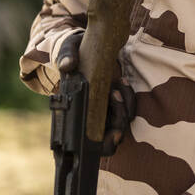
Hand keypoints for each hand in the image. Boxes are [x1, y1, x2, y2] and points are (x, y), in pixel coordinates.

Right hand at [56, 32, 135, 155]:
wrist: (86, 48)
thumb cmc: (73, 52)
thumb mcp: (67, 48)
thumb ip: (65, 56)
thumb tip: (68, 65)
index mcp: (72, 116)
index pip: (83, 144)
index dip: (101, 146)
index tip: (113, 134)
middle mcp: (89, 119)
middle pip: (110, 139)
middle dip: (118, 122)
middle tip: (114, 95)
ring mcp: (104, 112)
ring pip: (121, 123)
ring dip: (124, 107)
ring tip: (115, 87)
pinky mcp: (116, 103)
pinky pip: (128, 109)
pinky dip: (129, 97)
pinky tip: (122, 81)